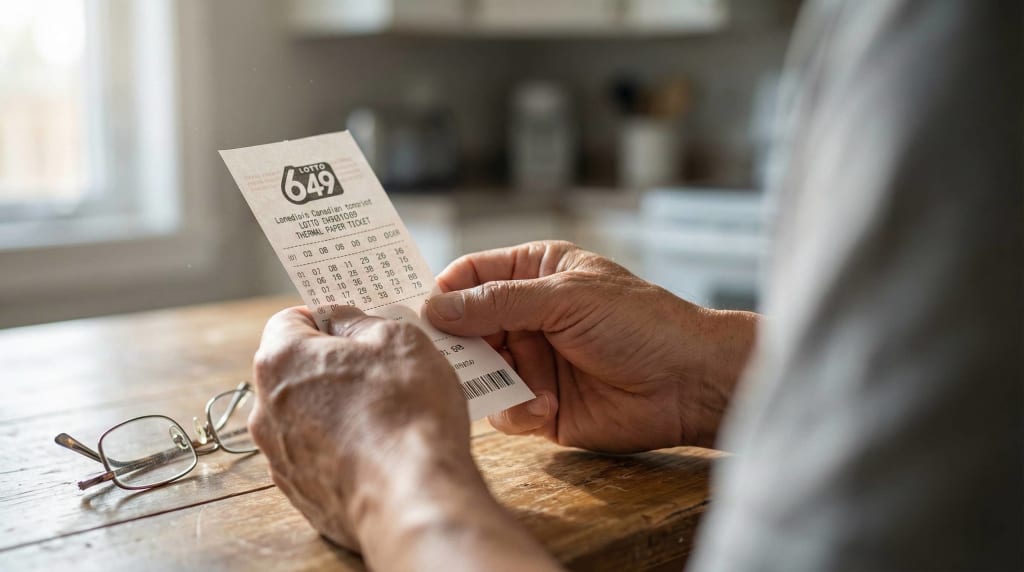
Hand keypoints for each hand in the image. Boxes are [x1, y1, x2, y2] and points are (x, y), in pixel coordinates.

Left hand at [247, 306, 471, 551]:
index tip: (355, 326)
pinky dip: (343, 449)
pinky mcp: (300, 494)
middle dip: (333, 366)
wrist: (411, 497)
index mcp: (281, 361)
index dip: (325, 319)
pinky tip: (381, 450)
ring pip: (306, 416)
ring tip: (387, 414)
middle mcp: (267, 410)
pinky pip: (318, 457)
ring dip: (337, 409)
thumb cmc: (405, 413)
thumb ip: (361, 323)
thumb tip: (345, 326)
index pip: (290, 321)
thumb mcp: (397, 339)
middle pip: (295, 371)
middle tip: (380, 368)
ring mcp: (280, 457)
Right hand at [424, 241, 756, 452]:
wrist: (688, 384)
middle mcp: (528, 316)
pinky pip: (503, 408)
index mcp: (535, 273)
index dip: (441, 290)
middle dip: (455, 342)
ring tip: (513, 381)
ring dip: (489, 379)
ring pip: (478, 370)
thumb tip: (434, 307)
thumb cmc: (639, 324)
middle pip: (465, 326)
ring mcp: (533, 361)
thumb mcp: (566, 298)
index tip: (412, 309)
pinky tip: (546, 406)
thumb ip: (498, 302)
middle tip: (439, 355)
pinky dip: (516, 409)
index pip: (471, 275)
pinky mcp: (540, 405)